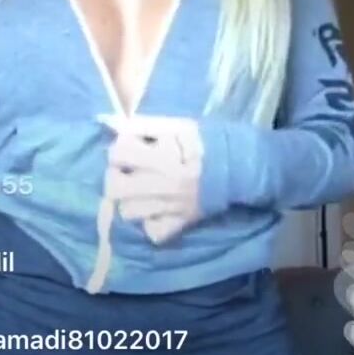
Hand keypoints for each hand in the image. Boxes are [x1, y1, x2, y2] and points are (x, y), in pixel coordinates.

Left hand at [98, 113, 203, 243]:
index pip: (118, 154)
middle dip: (115, 177)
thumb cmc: (208, 141)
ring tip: (139, 192)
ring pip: (128, 212)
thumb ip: (144, 125)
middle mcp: (163, 186)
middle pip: (114, 189)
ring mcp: (171, 208)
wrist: (242, 166)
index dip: (118, 148)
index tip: (128, 148)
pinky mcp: (182, 223)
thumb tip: (111, 122)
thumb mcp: (178, 125)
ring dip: (129, 200)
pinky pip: (154, 232)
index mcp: (162, 158)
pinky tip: (154, 211)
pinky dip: (150, 223)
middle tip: (126, 172)